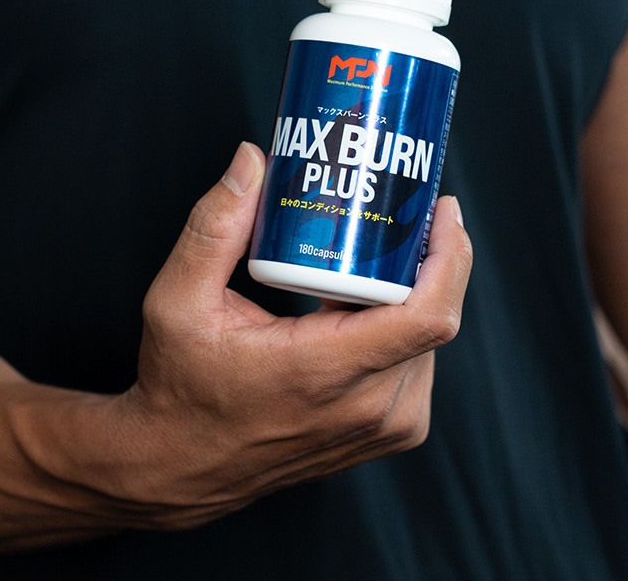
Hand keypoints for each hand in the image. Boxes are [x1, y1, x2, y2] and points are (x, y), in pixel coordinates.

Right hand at [107, 142, 471, 528]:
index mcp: (326, 371)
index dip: (449, 255)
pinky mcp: (387, 431)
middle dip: (425, 255)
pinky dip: (402, 322)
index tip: (440, 208)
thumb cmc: (181, 387)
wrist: (182, 466)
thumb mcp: (178, 301)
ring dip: (413, 288)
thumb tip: (253, 161)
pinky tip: (367, 297)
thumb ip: (214, 227)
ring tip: (378, 249)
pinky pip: (418, 362)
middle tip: (398, 209)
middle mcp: (370, 406)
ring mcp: (384, 426)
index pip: (427, 315)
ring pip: (428, 337)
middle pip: (433, 315)